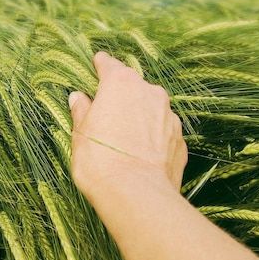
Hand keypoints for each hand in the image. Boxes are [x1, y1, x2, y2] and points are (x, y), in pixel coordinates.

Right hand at [68, 52, 186, 207]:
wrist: (136, 195)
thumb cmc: (100, 160)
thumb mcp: (81, 133)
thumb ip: (82, 111)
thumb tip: (78, 98)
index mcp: (121, 83)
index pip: (109, 65)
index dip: (101, 65)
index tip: (97, 63)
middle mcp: (149, 93)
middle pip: (132, 87)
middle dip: (120, 97)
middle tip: (106, 114)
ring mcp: (168, 116)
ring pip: (150, 109)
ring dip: (139, 118)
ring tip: (124, 140)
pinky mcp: (179, 140)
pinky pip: (162, 132)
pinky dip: (152, 138)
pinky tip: (140, 155)